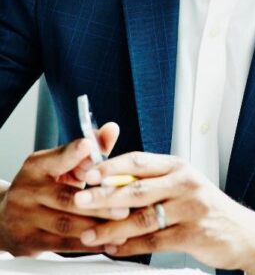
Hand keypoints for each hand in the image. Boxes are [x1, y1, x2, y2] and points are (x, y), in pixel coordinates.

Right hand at [0, 122, 128, 255]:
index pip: (56, 158)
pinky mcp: (29, 241)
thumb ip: (91, 150)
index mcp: (37, 167)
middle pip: (66, 197)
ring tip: (122, 224)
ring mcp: (26, 218)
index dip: (73, 153)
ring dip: (97, 225)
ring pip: (66, 224)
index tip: (89, 146)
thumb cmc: (46, 186)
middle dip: (98, 202)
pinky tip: (109, 241)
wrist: (6, 218)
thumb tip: (112, 129)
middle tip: (125, 206)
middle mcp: (28, 191)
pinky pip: (63, 244)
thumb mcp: (63, 165)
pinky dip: (89, 244)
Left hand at [75, 153, 254, 274]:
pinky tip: (115, 249)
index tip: (88, 174)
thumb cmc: (207, 209)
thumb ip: (152, 184)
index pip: (140, 161)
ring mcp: (191, 208)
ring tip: (89, 234)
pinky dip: (131, 247)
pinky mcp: (194, 233)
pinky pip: (154, 241)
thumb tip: (109, 185)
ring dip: (111, 228)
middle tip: (79, 200)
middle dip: (104, 196)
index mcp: (179, 167)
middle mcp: (186, 183)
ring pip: (142, 218)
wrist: (243, 232)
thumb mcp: (183, 186)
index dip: (111, 166)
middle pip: (137, 188)